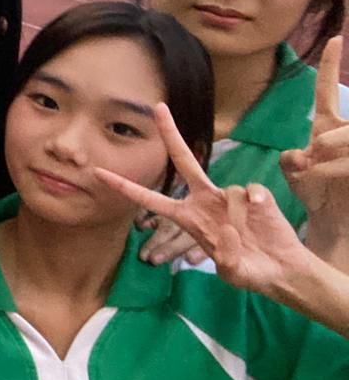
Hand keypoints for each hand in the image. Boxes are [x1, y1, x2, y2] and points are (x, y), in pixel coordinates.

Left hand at [94, 103, 312, 297]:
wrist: (280, 268)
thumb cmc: (248, 269)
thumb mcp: (231, 271)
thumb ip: (225, 257)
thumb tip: (227, 229)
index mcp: (188, 216)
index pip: (150, 199)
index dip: (125, 187)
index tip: (98, 173)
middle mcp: (205, 199)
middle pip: (183, 159)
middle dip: (170, 133)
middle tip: (158, 107)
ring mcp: (230, 195)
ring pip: (230, 193)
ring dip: (239, 218)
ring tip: (247, 238)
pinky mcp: (256, 195)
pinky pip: (252, 194)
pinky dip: (257, 207)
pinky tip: (261, 220)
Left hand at [280, 36, 348, 243]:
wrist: (333, 221)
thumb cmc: (315, 194)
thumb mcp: (295, 177)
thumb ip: (291, 163)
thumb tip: (299, 154)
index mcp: (326, 127)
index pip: (326, 91)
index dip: (330, 65)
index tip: (334, 39)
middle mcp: (345, 133)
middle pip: (345, 124)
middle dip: (334, 139)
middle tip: (317, 154)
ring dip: (337, 157)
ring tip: (321, 172)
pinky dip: (341, 168)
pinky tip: (332, 179)